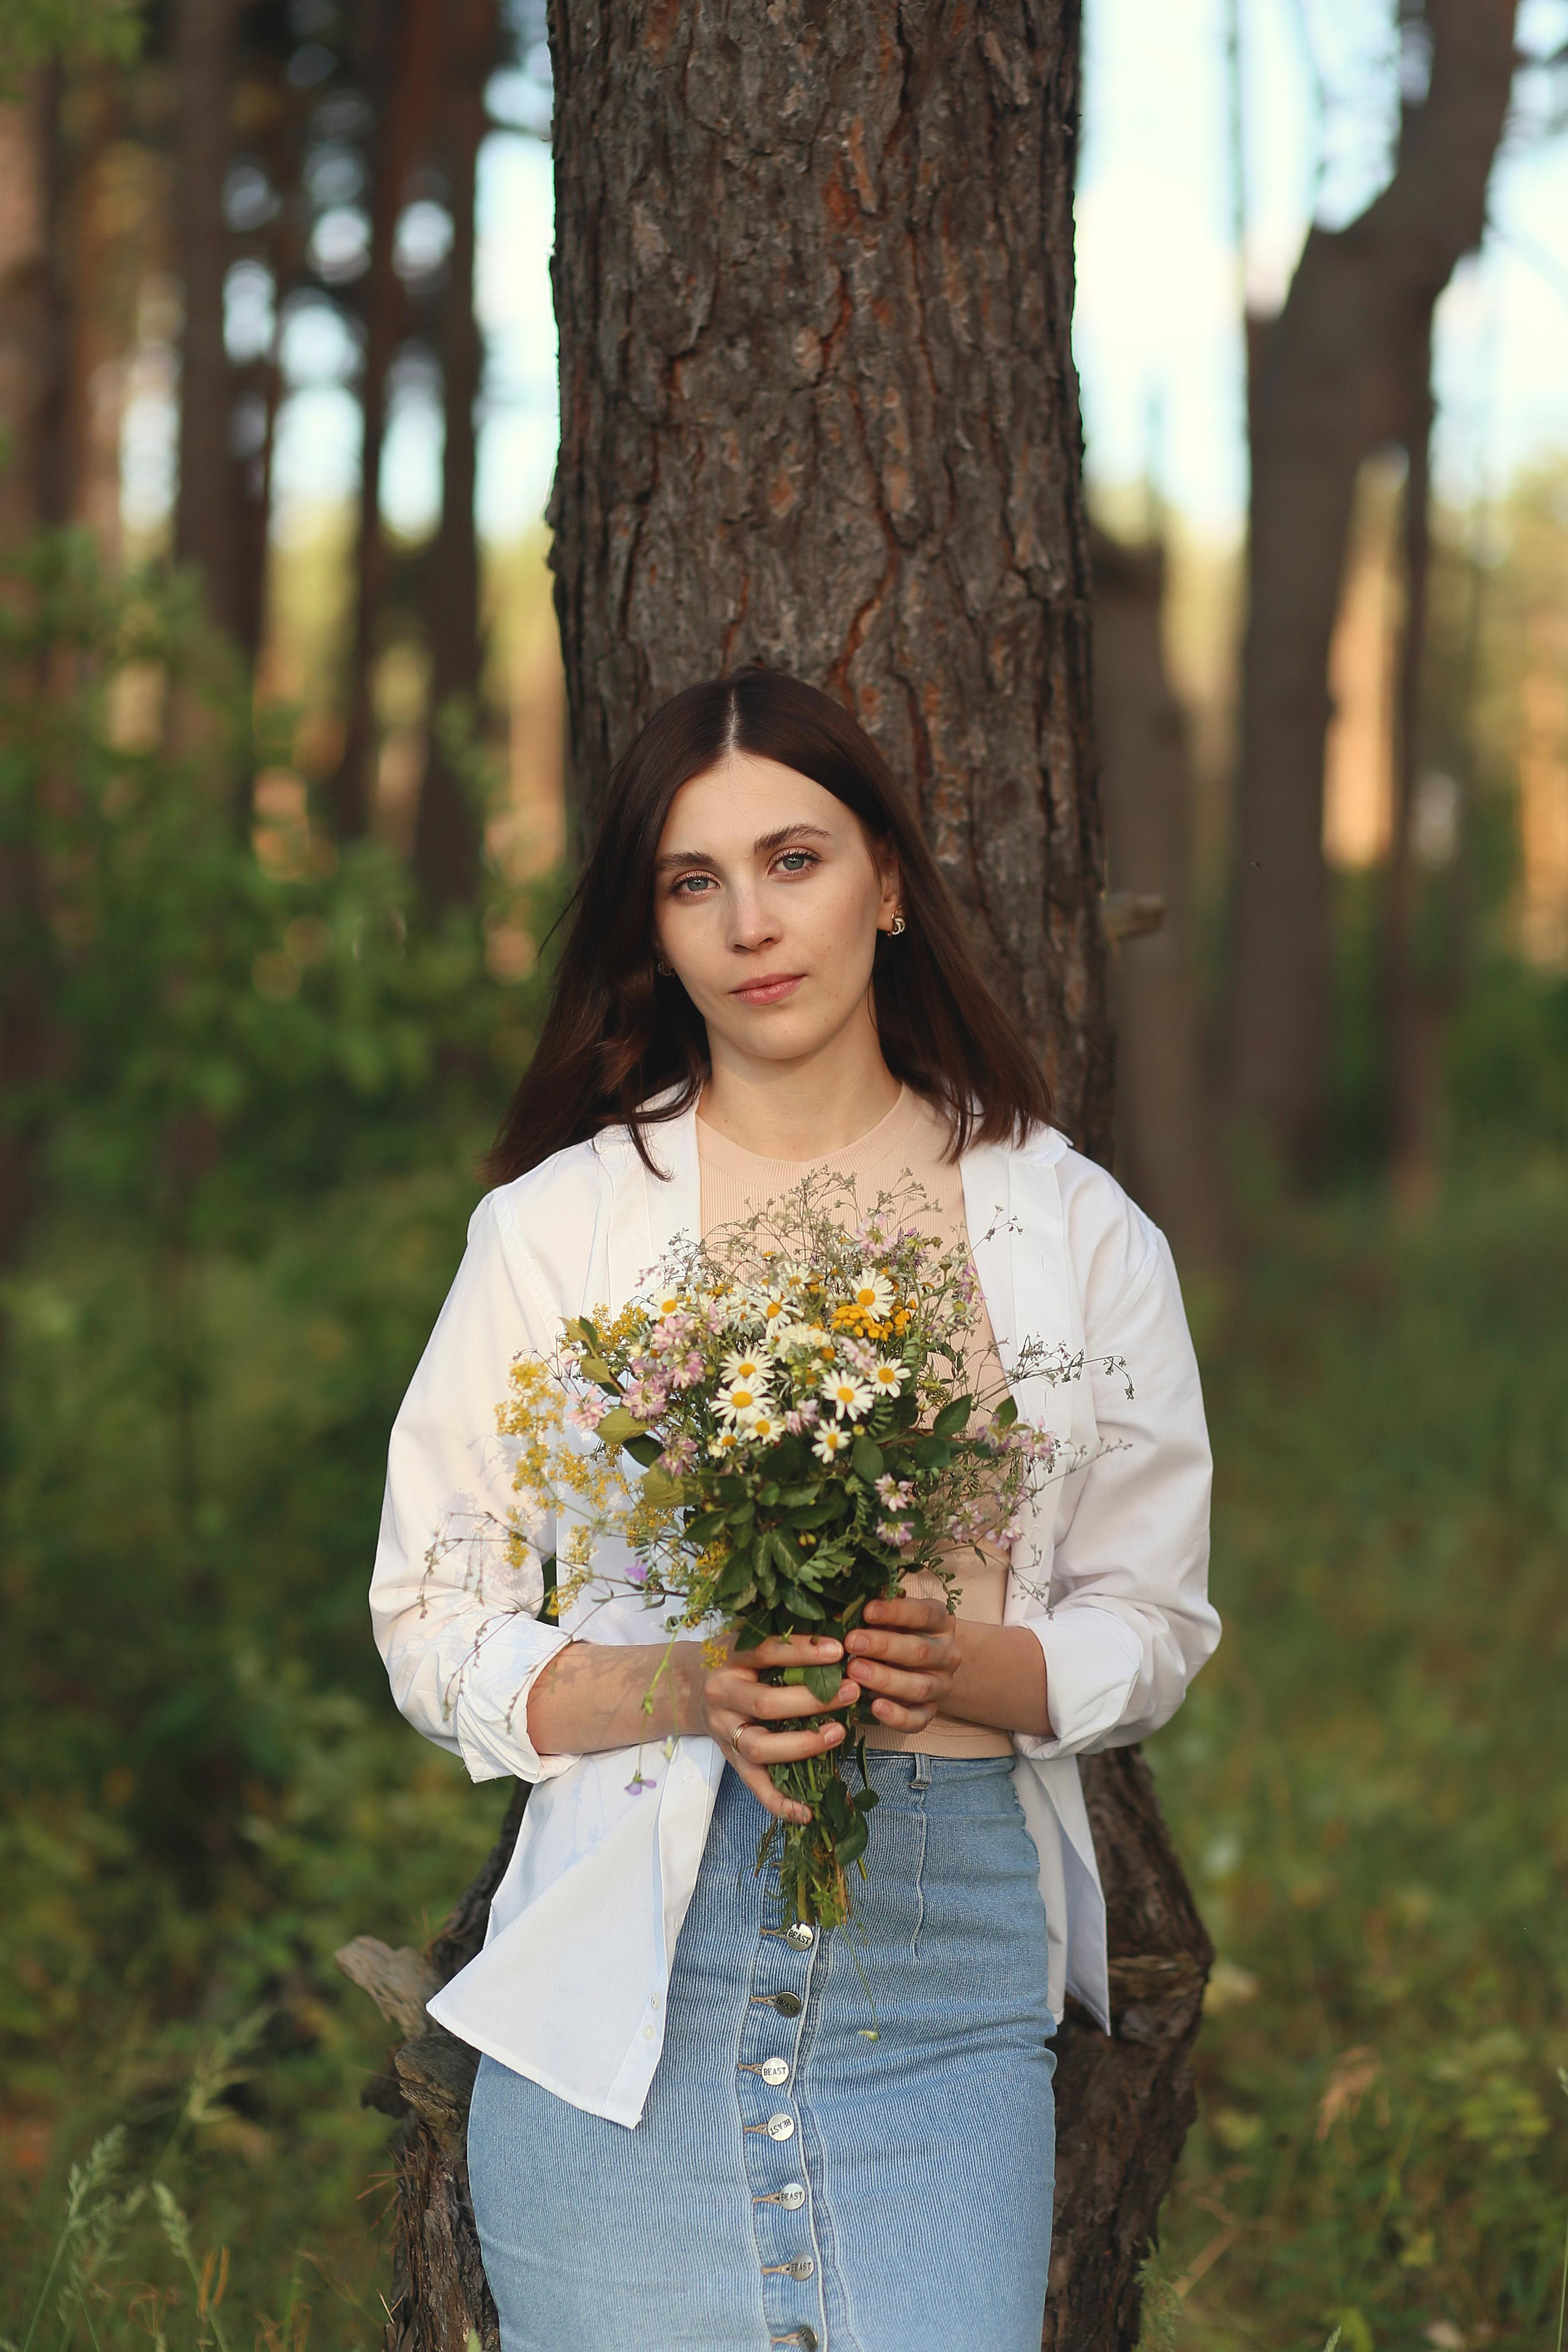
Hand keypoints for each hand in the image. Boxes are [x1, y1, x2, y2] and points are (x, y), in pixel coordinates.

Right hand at [693, 1634, 861, 1823]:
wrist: (690, 1685)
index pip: (766, 1652)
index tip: (838, 1650)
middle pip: (765, 1703)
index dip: (802, 1651)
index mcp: (729, 1659)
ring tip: (838, 1733)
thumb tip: (836, 1635)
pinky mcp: (732, 1760)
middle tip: (850, 1691)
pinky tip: (809, 1811)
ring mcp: (725, 1732)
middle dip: (812, 1700)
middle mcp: (722, 1696)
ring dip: (803, 1744)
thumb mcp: (750, 1638)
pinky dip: (780, 1803)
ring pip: (760, 1747)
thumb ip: (785, 1637)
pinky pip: (754, 1786)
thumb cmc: (735, 1658)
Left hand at [842, 1596, 959, 1732]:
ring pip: (919, 1687)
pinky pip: (918, 1720)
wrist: (928, 1664)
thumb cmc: (902, 1631)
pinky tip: (875, 1707)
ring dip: (885, 1680)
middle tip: (851, 1642)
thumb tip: (847, 1603)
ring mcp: (941, 1686)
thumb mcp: (897, 1616)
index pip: (923, 1614)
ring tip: (854, 1671)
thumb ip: (881, 1610)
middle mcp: (946, 1654)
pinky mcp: (930, 1712)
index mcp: (940, 1622)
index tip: (867, 1610)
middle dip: (883, 1646)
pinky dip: (897, 1716)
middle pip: (919, 1651)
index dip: (895, 1612)